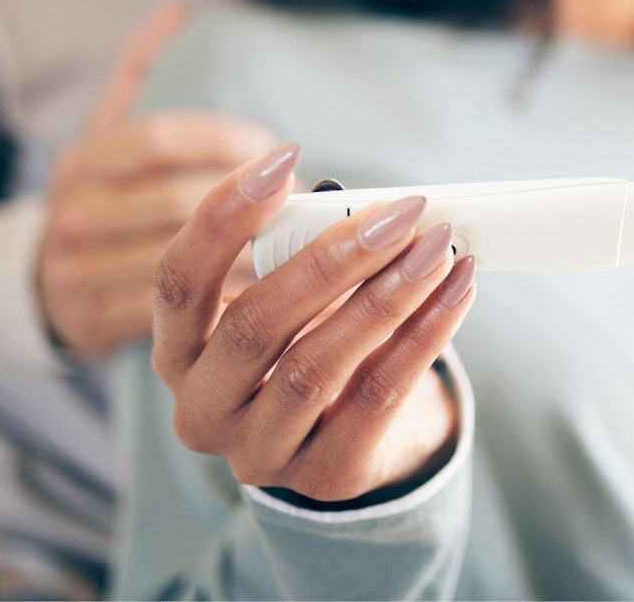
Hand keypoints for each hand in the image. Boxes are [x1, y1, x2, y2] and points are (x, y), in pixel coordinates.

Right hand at [37, 3, 276, 357]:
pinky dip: (228, 302)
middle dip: (250, 203)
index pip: (160, 139)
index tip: (277, 149)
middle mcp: (72, 214)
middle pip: (176, 203)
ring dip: (251, 254)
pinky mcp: (93, 324)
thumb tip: (177, 8)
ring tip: (305, 246)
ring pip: (182, 262)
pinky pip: (176, 314)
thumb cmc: (101, 200)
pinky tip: (272, 292)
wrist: (37, 287)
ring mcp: (77, 272)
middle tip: (305, 202)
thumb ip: (140, 74)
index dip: (226, 141)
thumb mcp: (107, 135)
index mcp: (83, 160)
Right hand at [152, 145, 476, 503]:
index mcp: (177, 352)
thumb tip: (363, 204)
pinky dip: (424, 336)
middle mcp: (202, 410)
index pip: (178, 282)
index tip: (281, 157)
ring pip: (318, 366)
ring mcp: (260, 452)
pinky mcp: (326, 477)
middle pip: (255, 324)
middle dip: (332, 258)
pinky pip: (378, 398)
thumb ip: (300, 249)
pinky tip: (456, 291)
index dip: (222, 217)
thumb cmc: (311, 340)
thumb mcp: (290, 296)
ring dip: (387, 296)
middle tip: (398, 211)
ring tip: (438, 246)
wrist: (355, 435)